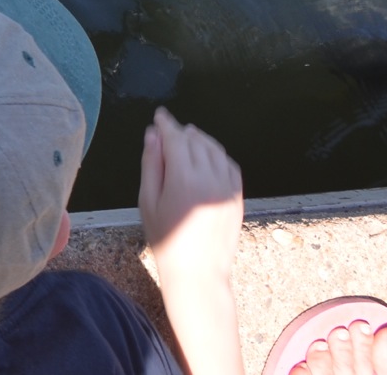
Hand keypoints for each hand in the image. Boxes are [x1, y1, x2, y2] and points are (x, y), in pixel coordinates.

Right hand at [140, 107, 245, 374]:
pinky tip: (208, 157)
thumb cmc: (165, 239)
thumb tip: (152, 134)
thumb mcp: (148, 201)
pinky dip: (218, 155)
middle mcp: (209, 177)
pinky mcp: (238, 197)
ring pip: (215, 150)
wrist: (198, 272)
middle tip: (168, 129)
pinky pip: (229, 165)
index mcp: (183, 178)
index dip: (166, 123)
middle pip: (195, 141)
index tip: (159, 114)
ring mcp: (227, 187)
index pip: (175, 138)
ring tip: (188, 138)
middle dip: (181, 131)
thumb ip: (152, 164)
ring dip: (200, 140)